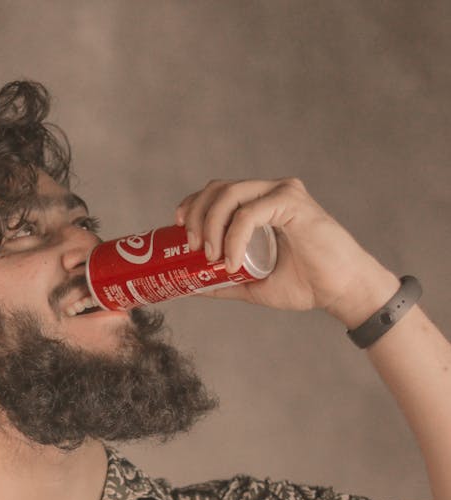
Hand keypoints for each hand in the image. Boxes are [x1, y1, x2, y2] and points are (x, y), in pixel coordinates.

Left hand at [175, 177, 392, 315]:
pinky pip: (250, 213)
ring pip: (230, 194)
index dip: (194, 205)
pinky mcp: (293, 204)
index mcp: (263, 204)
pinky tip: (230, 261)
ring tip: (208, 256)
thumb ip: (225, 283)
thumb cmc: (307, 284)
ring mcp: (283, 193)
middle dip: (196, 214)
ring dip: (210, 224)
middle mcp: (272, 191)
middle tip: (190, 247)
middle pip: (219, 188)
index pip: (219, 192)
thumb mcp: (254, 285)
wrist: (341, 291)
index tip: (179, 229)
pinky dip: (233, 237)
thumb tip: (190, 288)